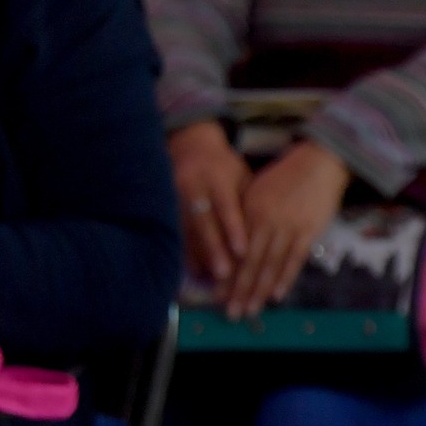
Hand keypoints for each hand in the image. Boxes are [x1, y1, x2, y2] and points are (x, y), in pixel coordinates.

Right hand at [170, 120, 252, 285]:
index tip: (243, 252)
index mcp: (218, 179)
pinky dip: (184, 253)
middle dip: (214, 250)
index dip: (234, 230)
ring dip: (197, 256)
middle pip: (204, 224)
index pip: (227, 208)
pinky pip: (174, 233)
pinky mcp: (163, 207)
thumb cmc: (225, 168)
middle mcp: (194, 189)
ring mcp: (174, 198)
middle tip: (225, 274)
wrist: (190, 146)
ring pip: (186, 232)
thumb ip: (247, 203)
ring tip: (209, 278)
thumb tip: (261, 237)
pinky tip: (193, 271)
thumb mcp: (240, 177)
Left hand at [224, 142, 350, 318]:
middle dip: (239, 290)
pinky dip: (285, 277)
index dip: (226, 275)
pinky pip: (295, 259)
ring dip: (260, 290)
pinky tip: (276, 295)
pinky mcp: (309, 230)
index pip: (235, 249)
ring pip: (271, 264)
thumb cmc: (285, 177)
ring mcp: (289, 227)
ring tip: (251, 311)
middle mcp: (267, 221)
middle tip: (231, 313)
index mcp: (251, 211)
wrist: (320, 162)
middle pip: (250, 262)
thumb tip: (232, 246)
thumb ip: (245, 217)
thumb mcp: (257, 192)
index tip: (216, 296)